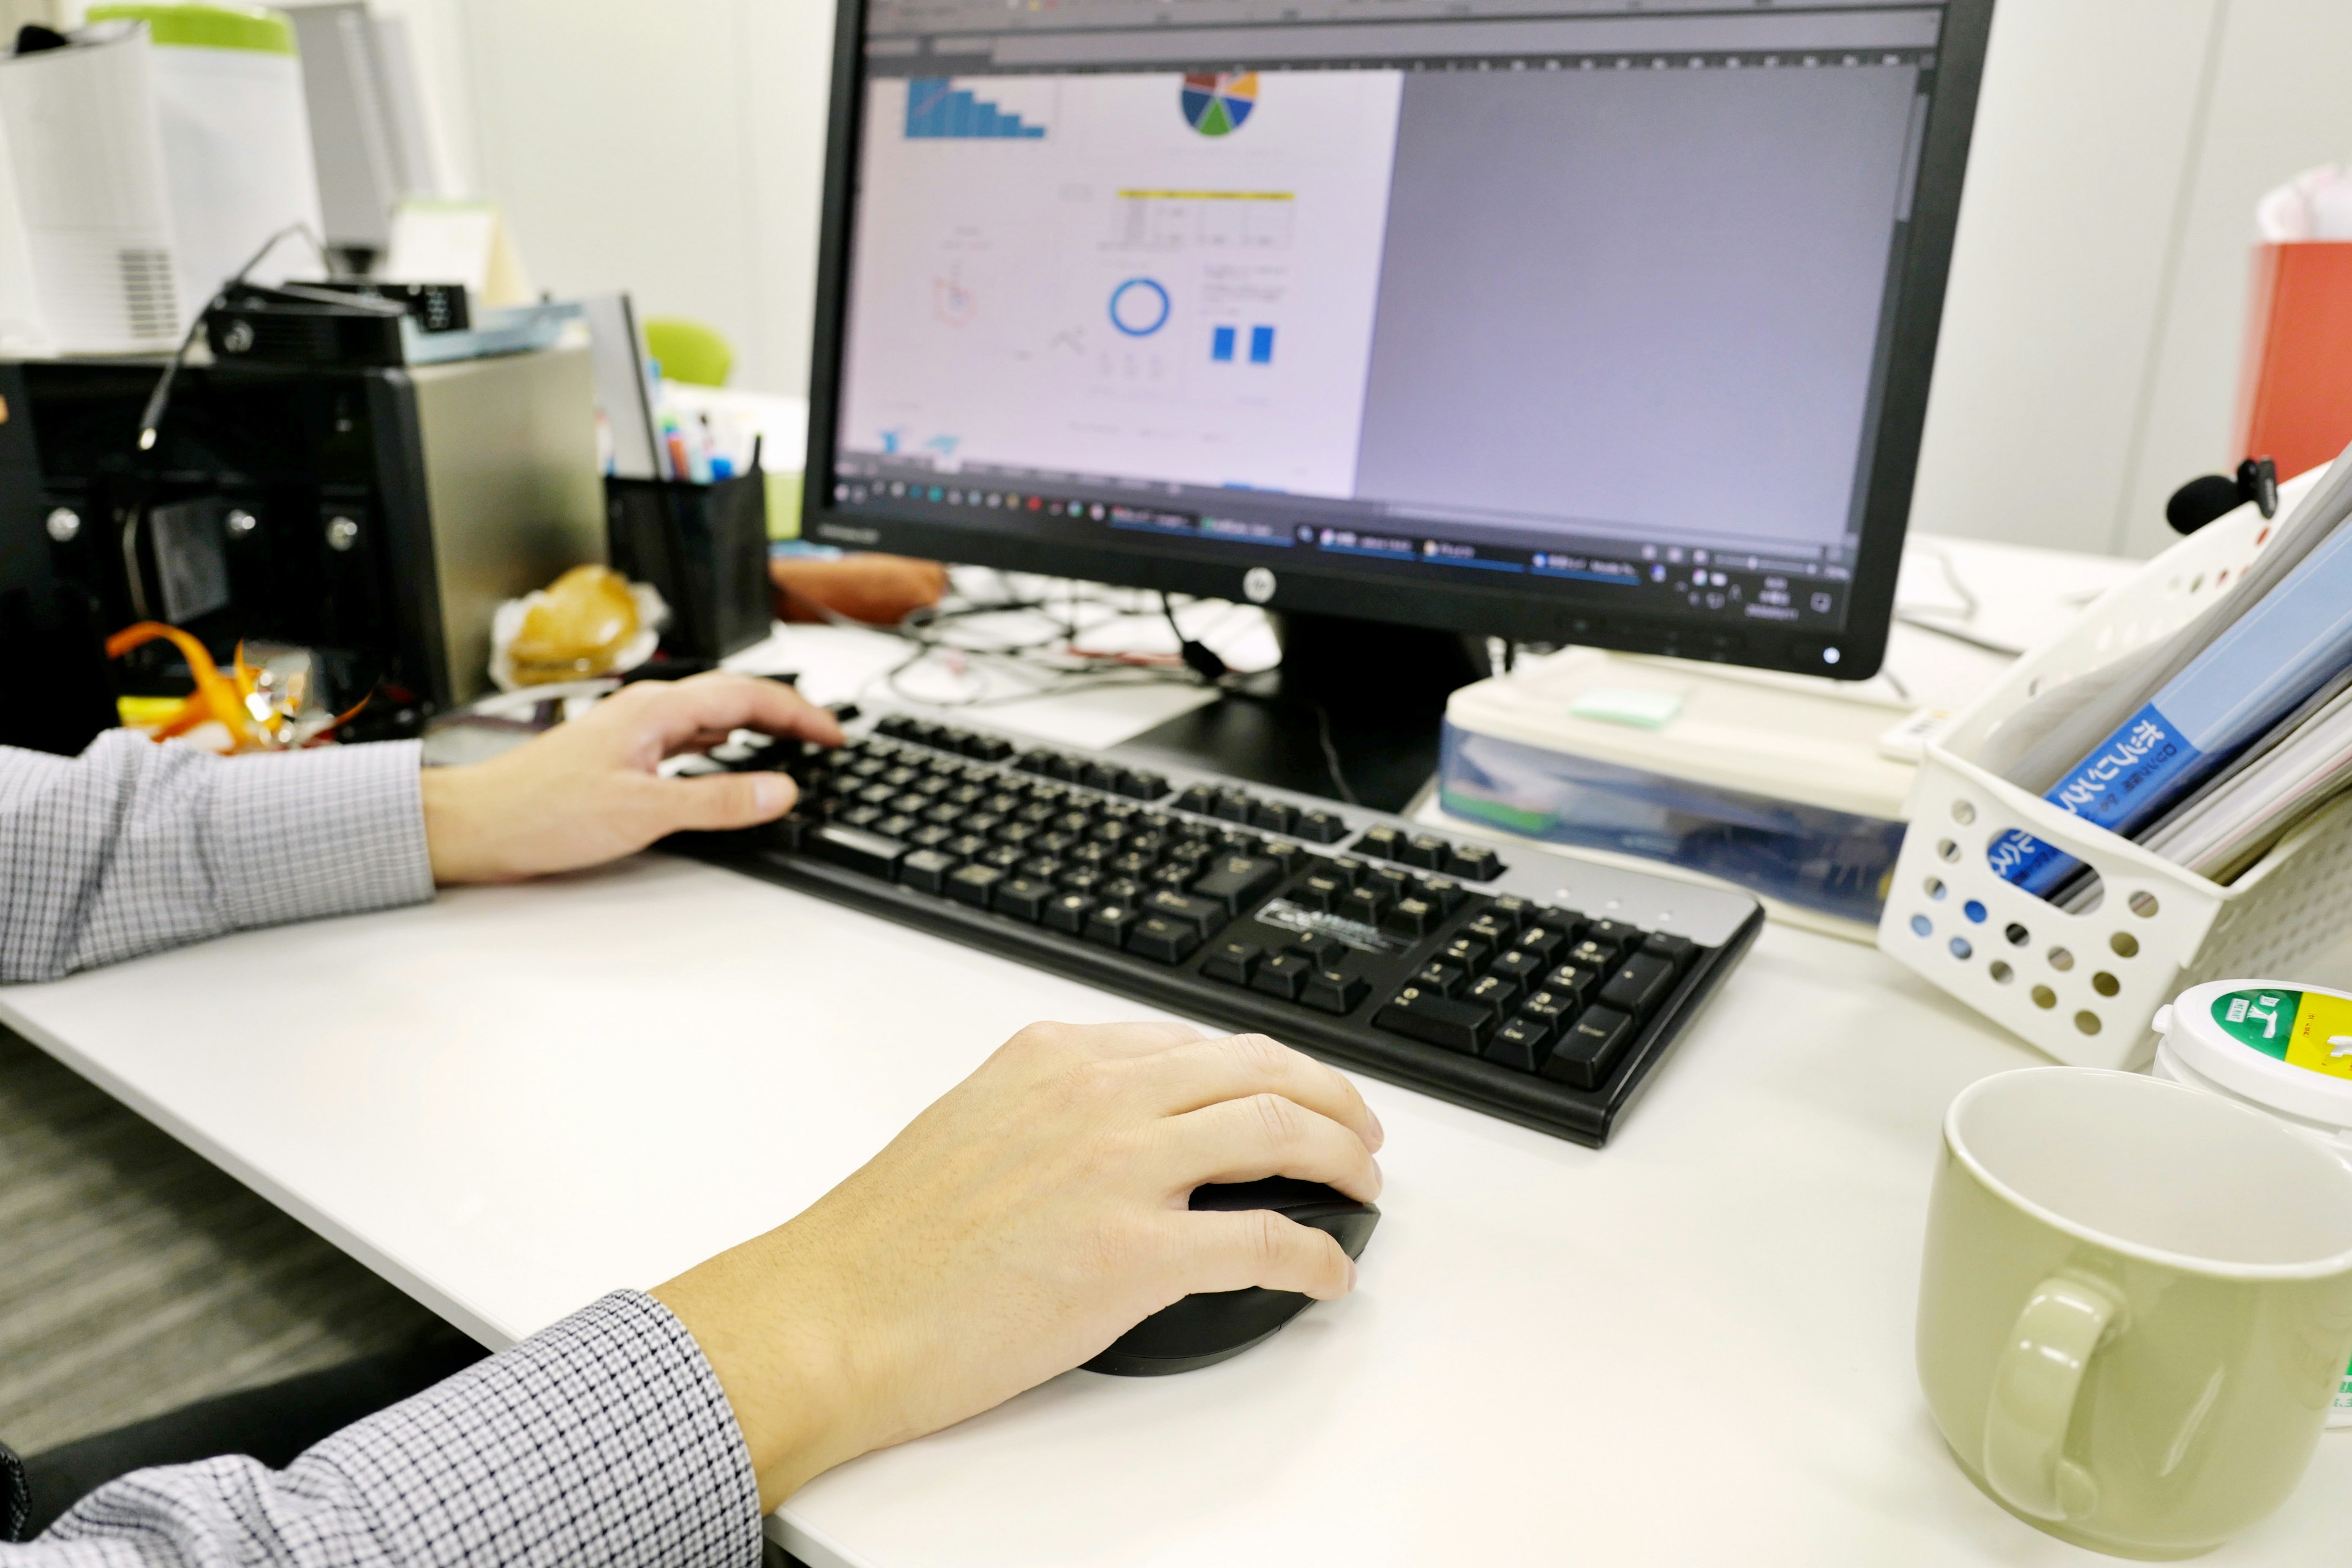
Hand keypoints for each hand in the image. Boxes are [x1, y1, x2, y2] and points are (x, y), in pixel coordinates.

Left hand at [419, 672, 841, 883]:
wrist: (478, 824)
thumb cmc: (541, 812)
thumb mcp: (643, 812)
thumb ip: (718, 801)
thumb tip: (780, 790)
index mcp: (656, 710)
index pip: (748, 696)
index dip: (799, 713)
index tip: (832, 736)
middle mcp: (645, 710)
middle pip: (733, 696)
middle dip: (785, 713)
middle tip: (823, 739)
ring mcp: (631, 730)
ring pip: (709, 715)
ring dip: (754, 725)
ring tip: (790, 744)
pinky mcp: (619, 753)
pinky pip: (685, 736)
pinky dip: (721, 743)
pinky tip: (726, 760)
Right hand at [651, 1021, 1384, 1507]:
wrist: (833, 1313)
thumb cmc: (883, 1241)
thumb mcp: (973, 1123)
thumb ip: (1054, 1108)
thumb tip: (1121, 1129)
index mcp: (1057, 1057)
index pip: (1197, 1042)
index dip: (1267, 1066)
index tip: (1293, 1089)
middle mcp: (1098, 1095)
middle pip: (1260, 1069)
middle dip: (1331, 1097)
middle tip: (1359, 1132)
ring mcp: (1121, 1170)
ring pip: (1279, 1129)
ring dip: (1340, 1157)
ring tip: (1360, 1187)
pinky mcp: (1134, 1255)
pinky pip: (1265, 1240)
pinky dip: (1315, 1254)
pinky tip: (1328, 1274)